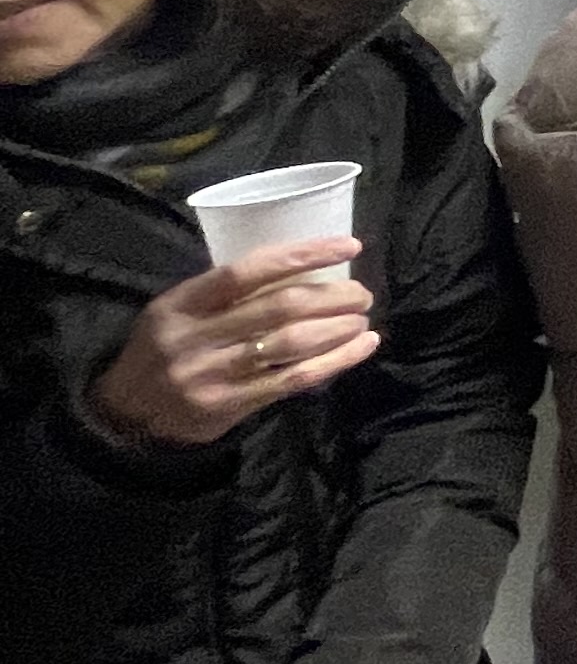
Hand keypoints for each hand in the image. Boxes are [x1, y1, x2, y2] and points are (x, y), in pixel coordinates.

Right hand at [86, 244, 378, 448]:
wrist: (126, 417)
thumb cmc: (164, 350)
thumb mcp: (175, 312)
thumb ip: (224, 294)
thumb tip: (302, 268)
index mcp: (181, 303)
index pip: (247, 270)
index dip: (302, 254)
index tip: (348, 246)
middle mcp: (195, 336)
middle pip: (279, 307)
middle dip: (332, 296)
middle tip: (361, 293)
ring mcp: (211, 373)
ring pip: (291, 343)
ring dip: (338, 328)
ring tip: (363, 319)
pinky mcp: (228, 404)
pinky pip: (292, 379)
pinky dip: (334, 361)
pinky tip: (361, 348)